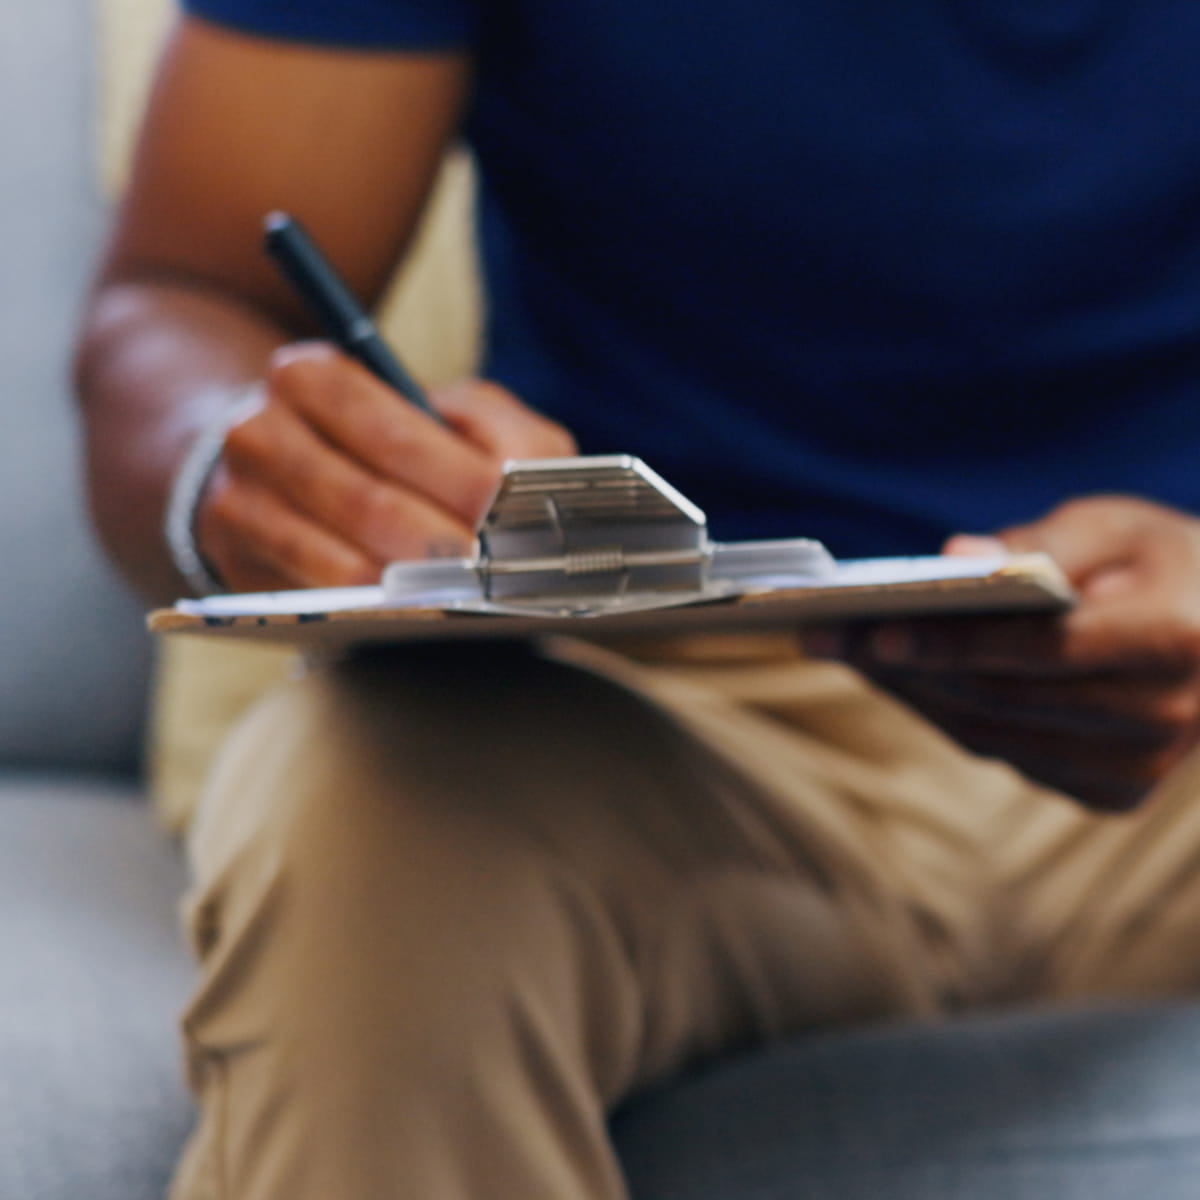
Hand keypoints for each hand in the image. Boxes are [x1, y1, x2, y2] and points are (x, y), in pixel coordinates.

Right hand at [195, 342, 575, 591]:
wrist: (281, 468)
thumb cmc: (390, 442)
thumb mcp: (447, 412)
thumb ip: (496, 428)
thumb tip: (519, 481)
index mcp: (315, 376)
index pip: (398, 433)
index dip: (462, 481)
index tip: (507, 516)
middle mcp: (262, 429)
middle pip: (370, 501)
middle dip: (442, 544)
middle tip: (494, 573)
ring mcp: (240, 498)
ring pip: (344, 558)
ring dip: (413, 586)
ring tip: (465, 597)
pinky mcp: (239, 560)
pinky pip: (319, 595)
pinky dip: (375, 608)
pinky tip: (417, 610)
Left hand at [805, 497, 1199, 809]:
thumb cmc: (1168, 563)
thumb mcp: (1119, 525)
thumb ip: (1044, 540)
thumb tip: (956, 555)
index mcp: (1175, 643)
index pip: (1045, 651)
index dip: (955, 643)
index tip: (875, 631)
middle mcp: (1163, 720)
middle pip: (1003, 699)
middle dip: (904, 666)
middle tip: (823, 634)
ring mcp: (1135, 769)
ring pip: (992, 735)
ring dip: (909, 692)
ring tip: (841, 651)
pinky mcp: (1108, 793)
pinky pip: (1003, 753)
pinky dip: (943, 713)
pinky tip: (895, 676)